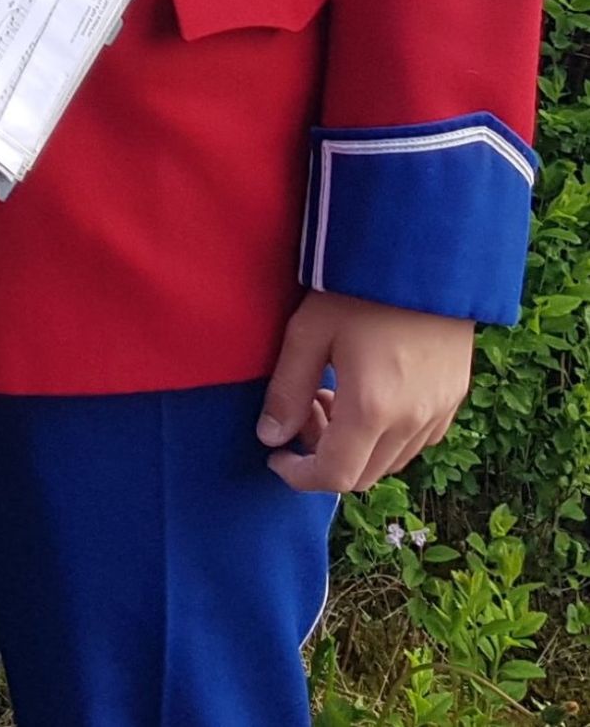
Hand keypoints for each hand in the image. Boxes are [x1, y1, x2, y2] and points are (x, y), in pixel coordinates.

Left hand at [256, 291, 473, 492]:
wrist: (425, 251)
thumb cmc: (359, 285)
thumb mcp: (309, 330)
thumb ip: (288, 389)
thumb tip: (271, 438)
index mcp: (373, 408)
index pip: (335, 476)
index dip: (299, 476)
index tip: (276, 455)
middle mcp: (412, 420)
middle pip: (364, 475)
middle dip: (325, 458)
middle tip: (305, 412)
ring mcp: (440, 410)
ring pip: (392, 460)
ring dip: (356, 447)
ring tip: (334, 395)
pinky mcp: (455, 395)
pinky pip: (418, 439)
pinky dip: (388, 436)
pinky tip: (370, 395)